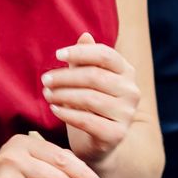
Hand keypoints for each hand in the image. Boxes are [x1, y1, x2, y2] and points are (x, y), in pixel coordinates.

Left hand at [42, 32, 139, 162]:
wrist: (98, 141)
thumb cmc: (89, 104)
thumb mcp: (86, 79)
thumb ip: (85, 59)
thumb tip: (84, 35)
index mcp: (126, 72)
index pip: (105, 55)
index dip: (80, 52)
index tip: (57, 55)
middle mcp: (131, 91)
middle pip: (95, 77)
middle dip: (65, 77)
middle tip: (45, 79)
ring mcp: (126, 114)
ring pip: (90, 99)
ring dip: (63, 95)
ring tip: (47, 94)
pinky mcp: (116, 134)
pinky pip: (87, 121)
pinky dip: (67, 114)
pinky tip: (54, 109)